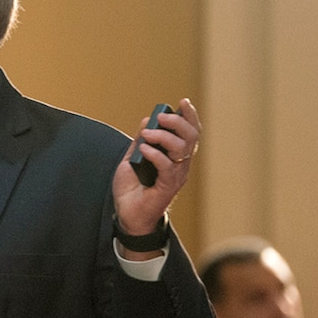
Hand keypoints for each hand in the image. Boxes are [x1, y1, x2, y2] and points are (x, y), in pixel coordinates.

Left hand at [112, 98, 200, 246]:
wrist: (126, 215)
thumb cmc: (131, 189)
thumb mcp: (132, 159)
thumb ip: (140, 141)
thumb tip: (147, 120)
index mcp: (175, 157)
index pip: (190, 133)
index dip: (189, 116)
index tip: (183, 102)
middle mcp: (180, 165)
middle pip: (191, 137)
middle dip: (178, 122)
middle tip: (161, 118)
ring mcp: (176, 176)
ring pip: (182, 148)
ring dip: (164, 136)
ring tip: (146, 134)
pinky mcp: (167, 187)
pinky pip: (167, 166)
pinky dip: (155, 154)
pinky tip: (144, 149)